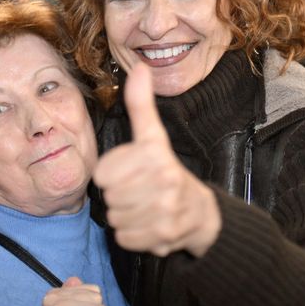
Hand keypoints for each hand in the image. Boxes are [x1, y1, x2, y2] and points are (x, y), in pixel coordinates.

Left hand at [94, 62, 221, 256]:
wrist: (201, 213)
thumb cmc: (167, 172)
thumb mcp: (154, 137)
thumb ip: (141, 104)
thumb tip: (138, 68)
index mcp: (156, 154)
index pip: (103, 174)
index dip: (112, 174)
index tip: (131, 171)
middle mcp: (164, 180)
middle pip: (109, 197)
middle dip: (119, 196)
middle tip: (140, 191)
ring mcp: (166, 210)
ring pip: (115, 218)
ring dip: (125, 216)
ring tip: (146, 207)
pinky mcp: (164, 236)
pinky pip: (124, 238)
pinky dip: (133, 235)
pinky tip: (149, 224)